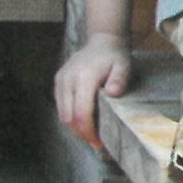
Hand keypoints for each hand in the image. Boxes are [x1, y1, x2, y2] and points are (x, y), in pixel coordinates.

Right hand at [54, 33, 131, 147]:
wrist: (103, 40)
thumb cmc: (116, 55)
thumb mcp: (124, 65)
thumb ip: (119, 79)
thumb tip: (113, 94)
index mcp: (84, 77)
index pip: (80, 112)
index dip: (88, 130)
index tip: (98, 142)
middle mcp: (68, 80)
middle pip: (68, 117)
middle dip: (81, 132)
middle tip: (96, 142)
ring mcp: (61, 80)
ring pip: (62, 113)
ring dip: (75, 126)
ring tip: (91, 132)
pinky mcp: (58, 81)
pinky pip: (61, 105)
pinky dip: (71, 116)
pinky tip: (84, 120)